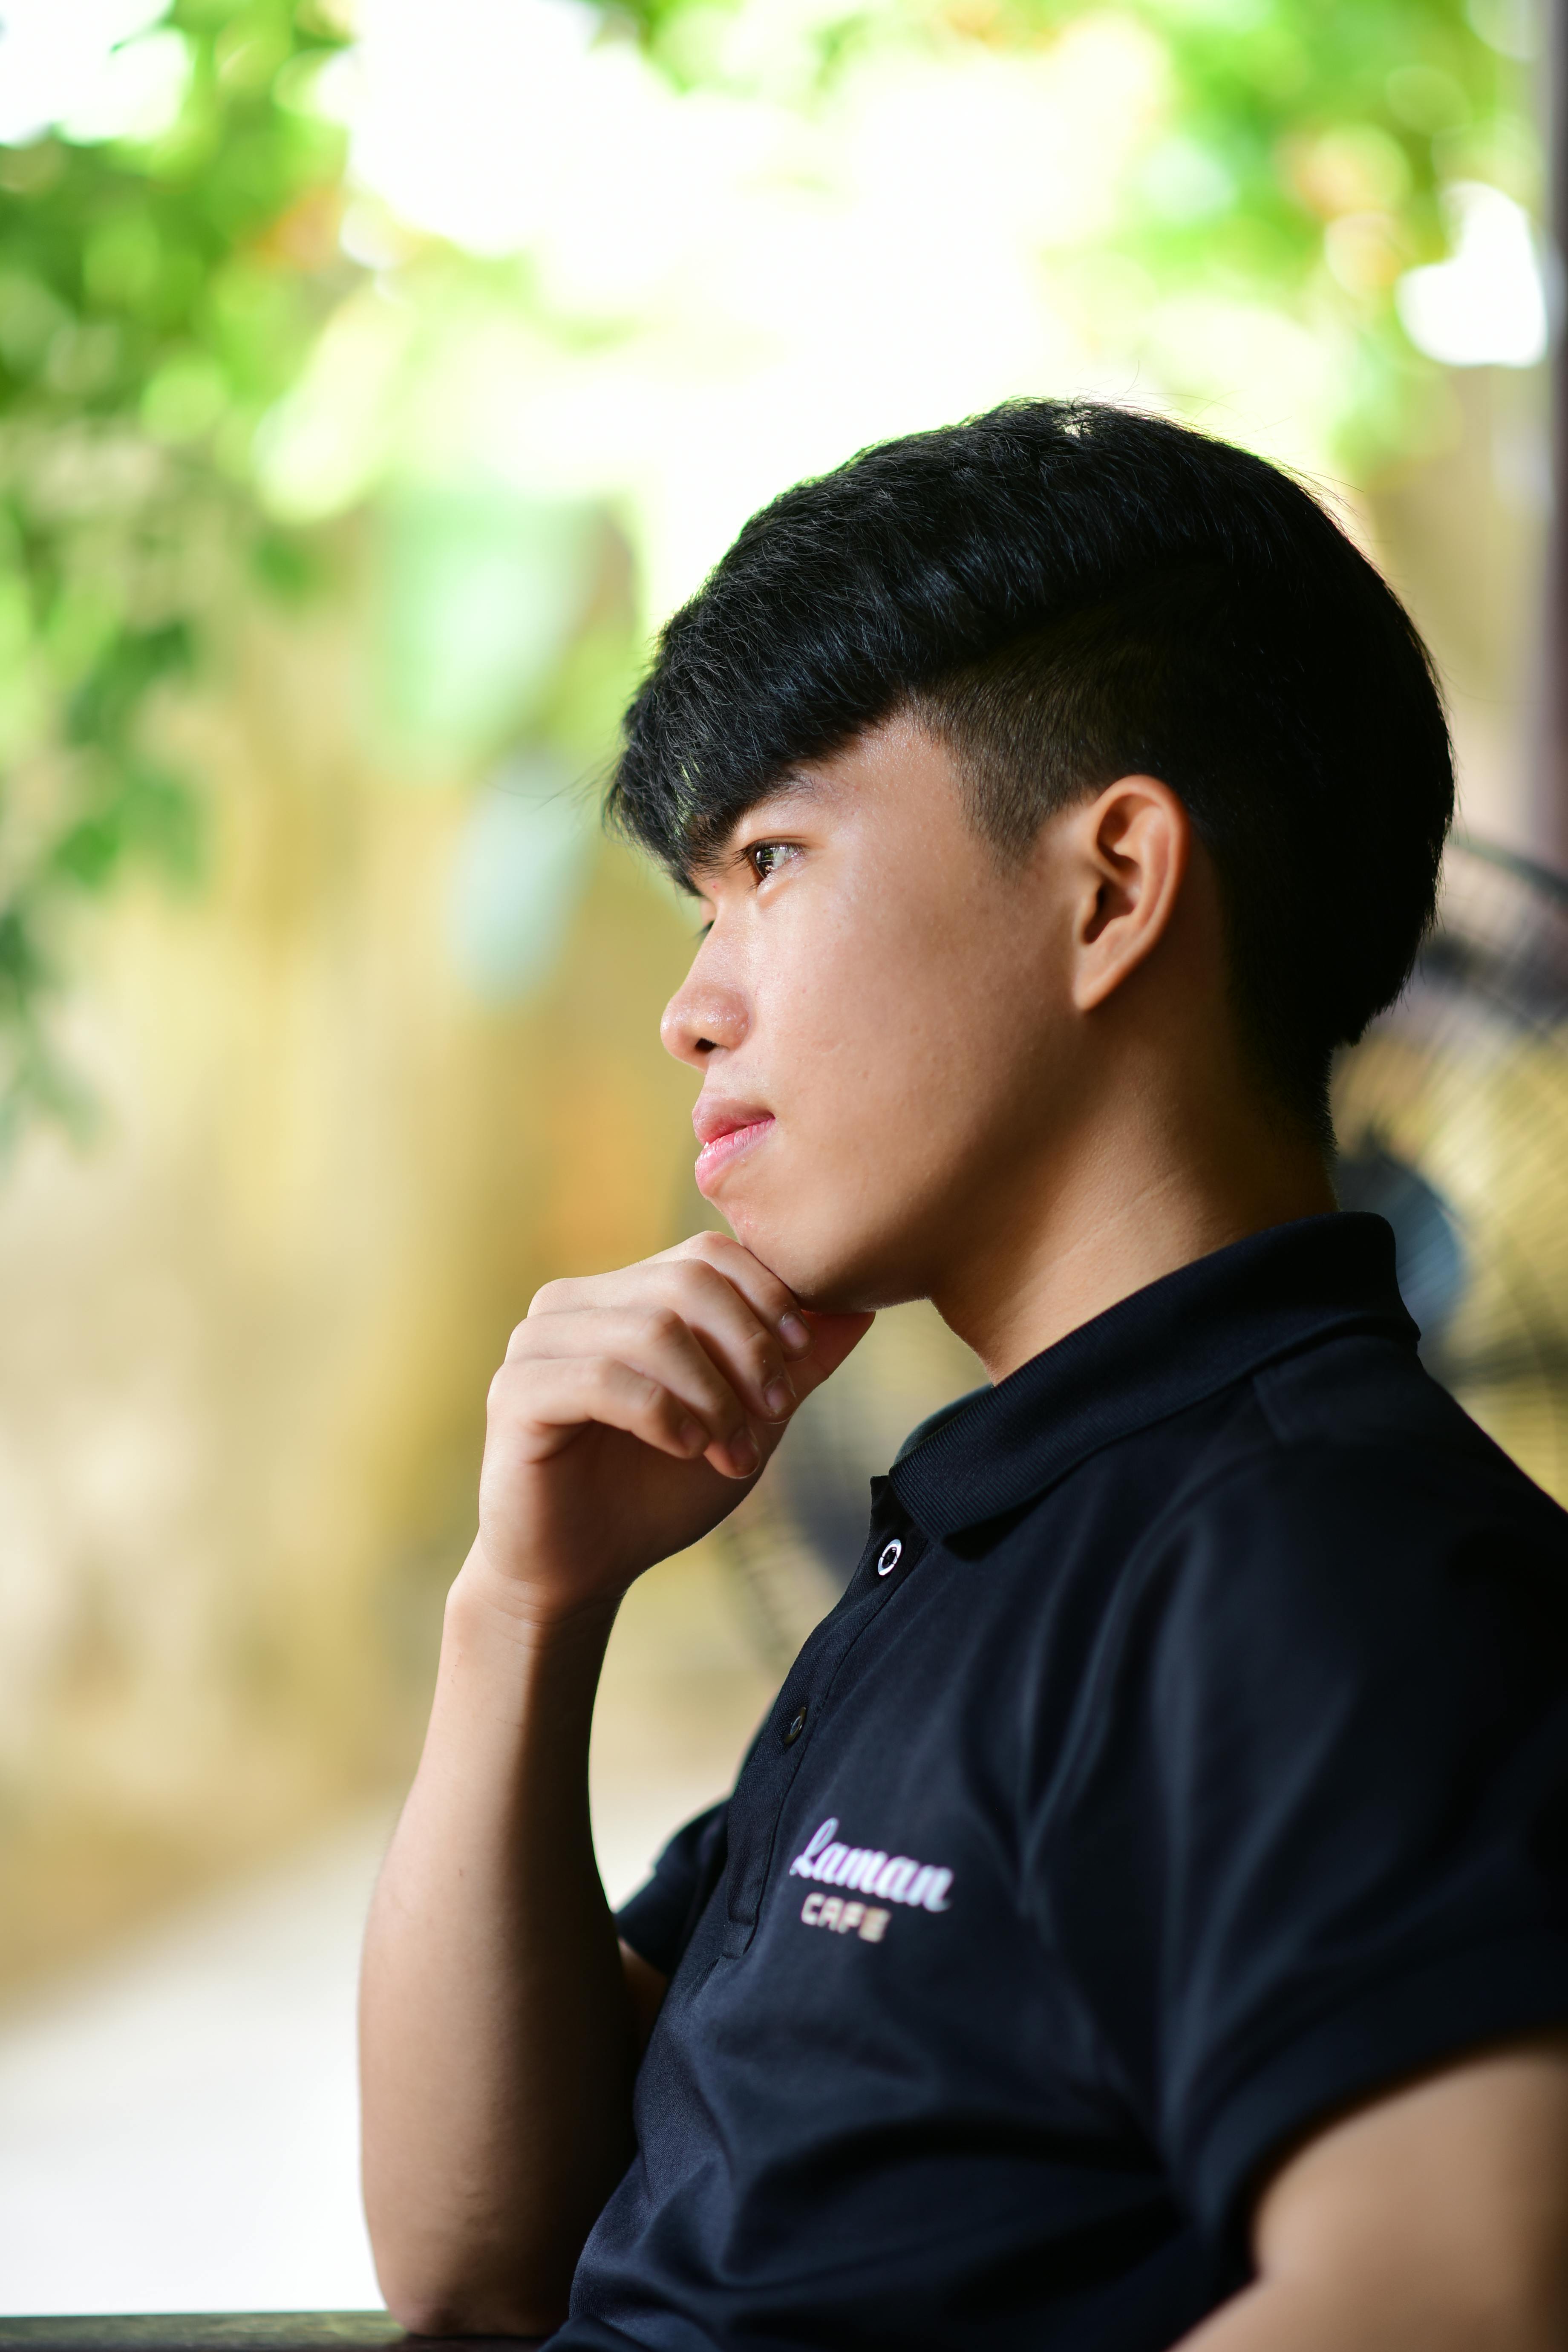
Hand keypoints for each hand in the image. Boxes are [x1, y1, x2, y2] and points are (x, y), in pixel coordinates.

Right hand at [470, 1231, 872, 1627]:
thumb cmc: (658, 1491)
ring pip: (651, 1329)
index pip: (706, 1253)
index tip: (800, 1360)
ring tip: (733, 1452)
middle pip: (685, 1282)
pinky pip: (603, 1378)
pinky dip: (662, 1413)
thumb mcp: (746, 1423)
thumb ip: (793, 1367)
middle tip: (774, 1413)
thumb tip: (859, 1310)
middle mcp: (574, 1302)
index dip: (766, 1297)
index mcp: (624, 1293)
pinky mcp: (516, 1391)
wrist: (581, 1570)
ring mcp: (537, 1341)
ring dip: (712, 1395)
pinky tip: (685, 1449)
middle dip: (748, 1348)